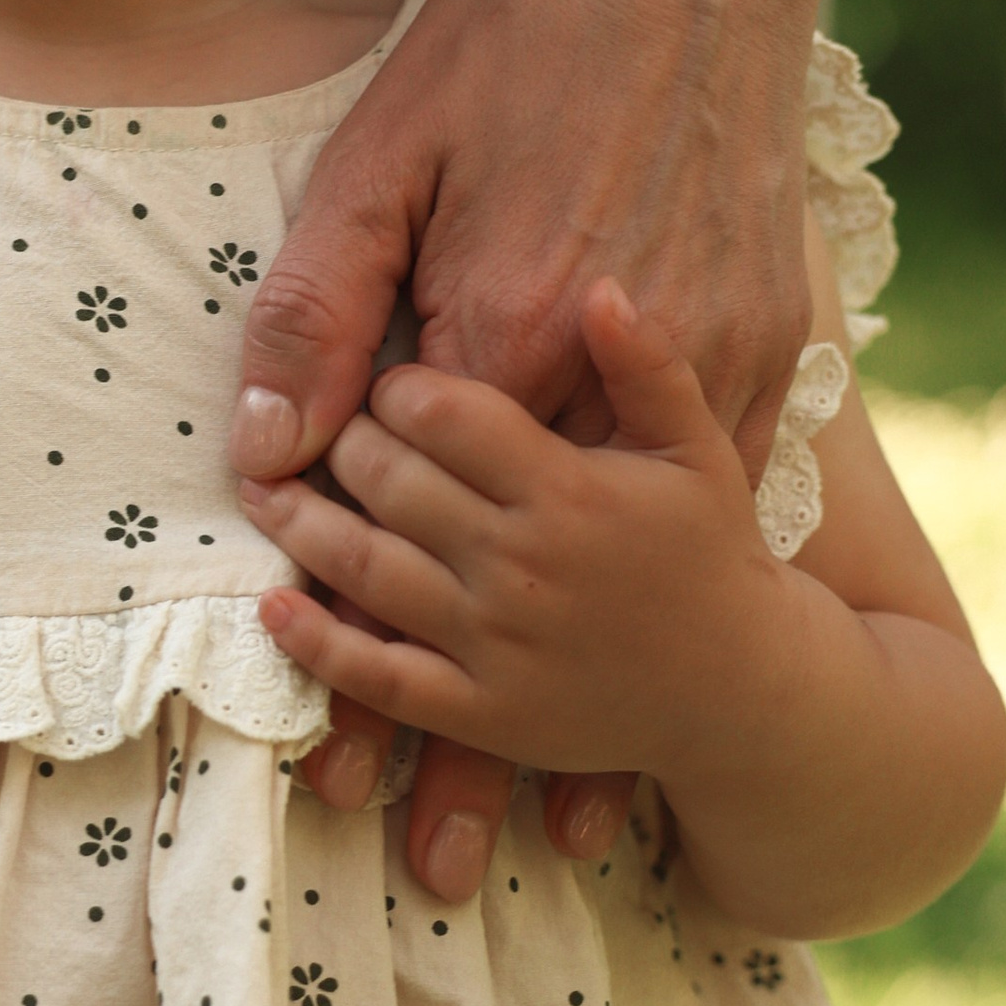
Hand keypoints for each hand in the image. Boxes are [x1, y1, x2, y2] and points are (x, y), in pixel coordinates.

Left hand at [244, 282, 788, 789]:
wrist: (741, 688)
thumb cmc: (710, 550)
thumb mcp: (700, 445)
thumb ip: (650, 366)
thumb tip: (603, 289)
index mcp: (570, 489)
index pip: (444, 416)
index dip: (394, 389)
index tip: (385, 381)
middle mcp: (526, 566)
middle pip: (394, 485)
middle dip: (344, 446)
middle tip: (325, 425)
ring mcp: (499, 646)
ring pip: (370, 572)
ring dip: (303, 527)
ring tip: (264, 489)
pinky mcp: (484, 716)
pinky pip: (380, 678)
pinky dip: (317, 644)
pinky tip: (275, 603)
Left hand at [255, 0, 839, 883]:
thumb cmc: (513, 46)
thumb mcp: (384, 158)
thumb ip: (319, 303)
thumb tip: (265, 444)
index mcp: (500, 328)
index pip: (400, 507)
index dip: (345, 627)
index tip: (309, 744)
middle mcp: (598, 372)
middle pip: (498, 577)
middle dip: (431, 727)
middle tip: (371, 829)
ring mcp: (695, 373)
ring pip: (601, 580)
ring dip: (537, 715)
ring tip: (479, 832)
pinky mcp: (761, 358)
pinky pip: (695, 525)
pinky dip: (649, 616)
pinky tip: (611, 711)